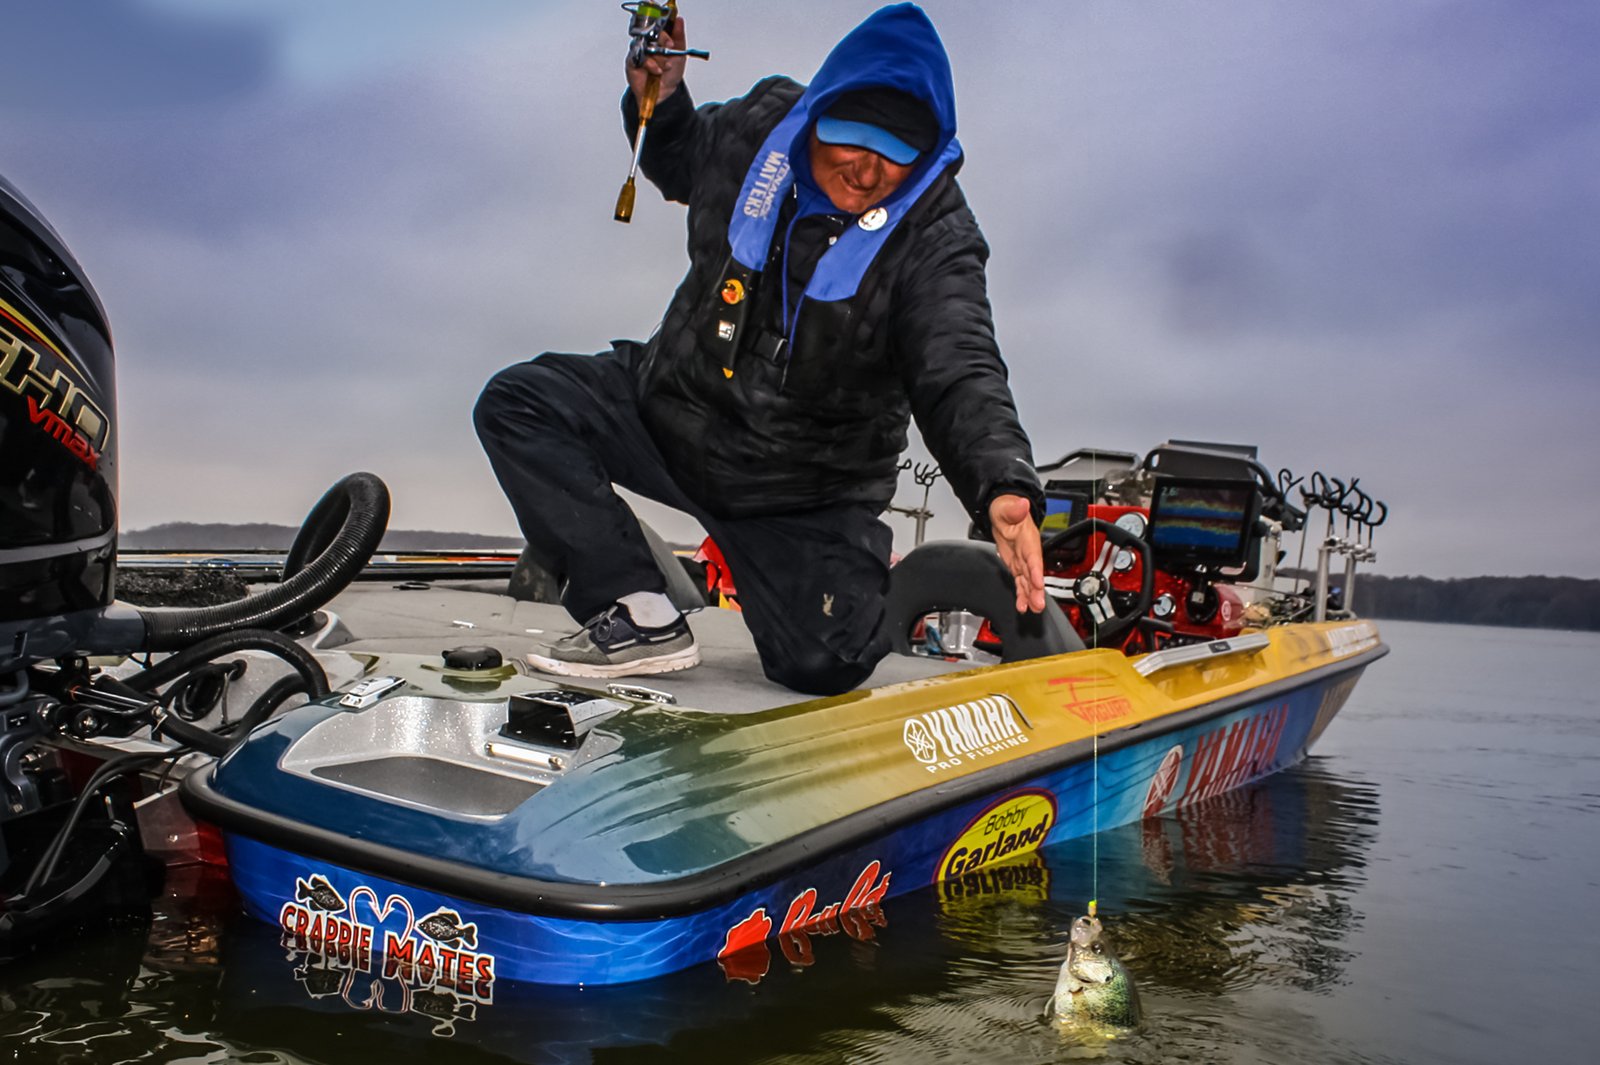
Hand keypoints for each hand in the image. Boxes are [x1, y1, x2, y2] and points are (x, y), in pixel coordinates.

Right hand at [625, 16, 687, 103]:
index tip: (671, 43)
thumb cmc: (670, 74)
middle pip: (649, 34)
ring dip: (657, 57)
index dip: (664, 34)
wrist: (665, 94)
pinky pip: (637, 57)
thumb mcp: (680, 54)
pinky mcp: (631, 63)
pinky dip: (649, 64)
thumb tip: (679, 20)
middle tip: (668, 51)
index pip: (657, 28)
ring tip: (665, 67)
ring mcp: (638, 52)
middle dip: (661, 43)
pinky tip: (656, 71)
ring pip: (644, 46)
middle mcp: (647, 44)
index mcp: (657, 39)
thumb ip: (679, 37)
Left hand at [989, 494, 1045, 613]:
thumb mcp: (1008, 507)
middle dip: (1037, 590)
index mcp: (1029, 539)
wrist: (1004, 514)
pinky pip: (1021, 582)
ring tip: (1033, 609)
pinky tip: (1023, 606)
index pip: (1034, 556)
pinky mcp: (1017, 566)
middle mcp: (1029, 552)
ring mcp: (1023, 561)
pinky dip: (1022, 595)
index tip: (1038, 582)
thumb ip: (1015, 508)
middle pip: (1034, 573)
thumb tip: (1022, 504)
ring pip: (1029, 581)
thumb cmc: (1007, 510)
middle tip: (1038, 604)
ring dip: (1031, 596)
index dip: (1036, 570)